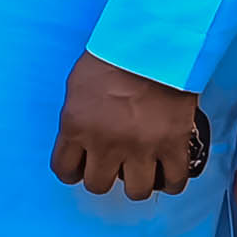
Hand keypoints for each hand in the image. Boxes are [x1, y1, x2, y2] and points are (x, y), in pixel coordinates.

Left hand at [49, 51, 213, 203]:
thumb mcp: (77, 87)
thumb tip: (80, 140)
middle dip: (104, 177)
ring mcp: (140, 147)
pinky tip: (167, 174)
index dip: (73, 171)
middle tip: (113, 165)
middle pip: (98, 185)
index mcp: (76, 127)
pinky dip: (170, 183)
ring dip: (137, 184)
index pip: (64, 170)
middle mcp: (105, 143)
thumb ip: (77, 119)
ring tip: (142, 171)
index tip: (82, 167)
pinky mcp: (172, 145)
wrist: (154, 44)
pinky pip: (172, 182)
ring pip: (135, 192)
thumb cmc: (113, 58)